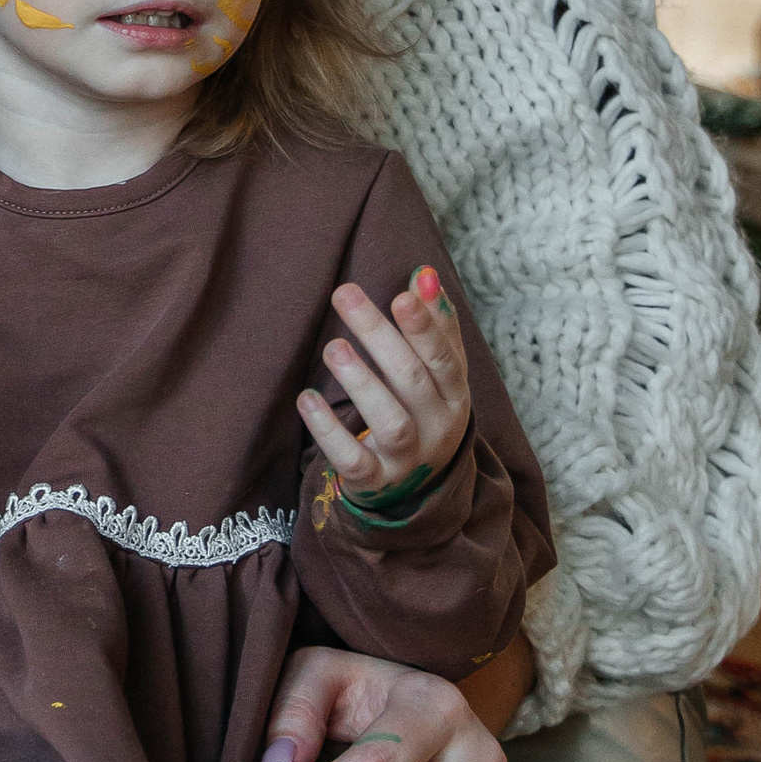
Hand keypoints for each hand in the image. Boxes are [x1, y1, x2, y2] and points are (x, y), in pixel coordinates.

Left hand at [297, 266, 468, 498]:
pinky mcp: (374, 479)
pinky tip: (306, 398)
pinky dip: (328, 430)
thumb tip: (423, 274)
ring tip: (333, 347)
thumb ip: (434, 325)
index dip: (425, 327)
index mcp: (454, 395)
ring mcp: (407, 458)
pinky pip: (352, 459)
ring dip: (360, 382)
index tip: (402, 293)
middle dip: (378, 334)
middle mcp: (437, 427)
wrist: (417, 487)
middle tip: (344, 293)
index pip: (445, 358)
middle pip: (411, 379)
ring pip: (389, 421)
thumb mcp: (438, 373)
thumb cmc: (423, 410)